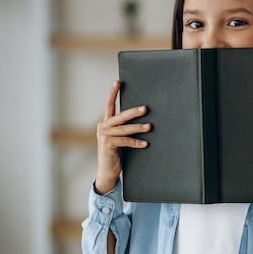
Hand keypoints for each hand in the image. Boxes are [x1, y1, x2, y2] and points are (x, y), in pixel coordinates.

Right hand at [95, 80, 150, 194]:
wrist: (108, 171)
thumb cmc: (117, 153)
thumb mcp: (119, 138)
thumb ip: (124, 128)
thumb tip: (143, 118)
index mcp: (106, 123)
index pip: (109, 105)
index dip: (113, 93)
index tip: (118, 82)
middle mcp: (103, 127)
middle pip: (120, 116)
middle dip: (133, 112)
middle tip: (145, 108)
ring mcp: (104, 136)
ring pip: (124, 129)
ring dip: (138, 128)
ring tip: (149, 127)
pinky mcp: (107, 145)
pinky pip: (125, 142)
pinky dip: (136, 143)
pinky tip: (145, 144)